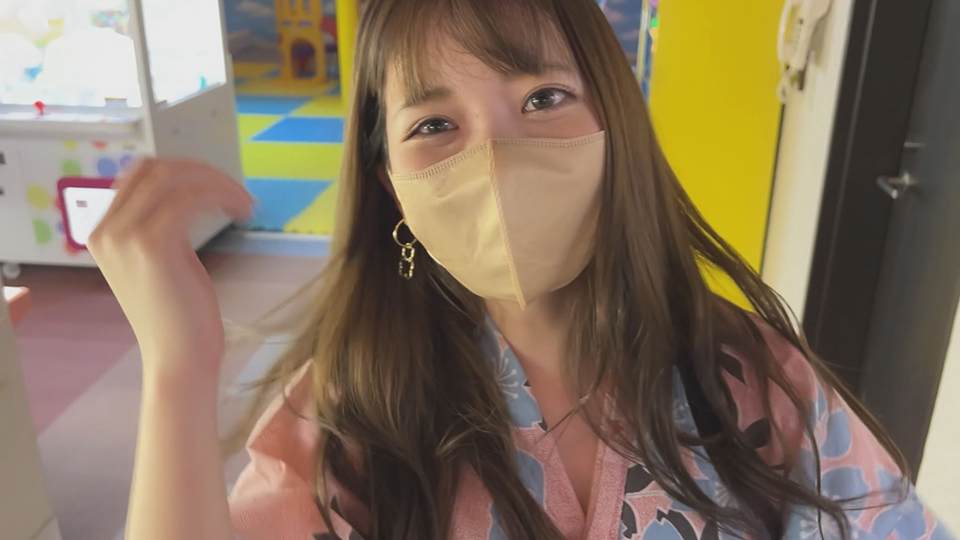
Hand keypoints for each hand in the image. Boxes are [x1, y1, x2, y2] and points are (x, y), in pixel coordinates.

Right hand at [88, 158, 252, 382]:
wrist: (179, 359)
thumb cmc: (179, 316)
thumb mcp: (163, 260)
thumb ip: (161, 227)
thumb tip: (184, 192)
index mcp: (103, 231)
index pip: (140, 175)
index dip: (185, 171)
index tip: (220, 186)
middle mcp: (104, 229)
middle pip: (154, 168)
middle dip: (202, 171)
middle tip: (238, 191)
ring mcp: (123, 235)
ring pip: (173, 177)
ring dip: (217, 182)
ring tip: (245, 203)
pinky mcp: (151, 244)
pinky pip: (189, 198)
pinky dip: (221, 195)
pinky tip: (242, 211)